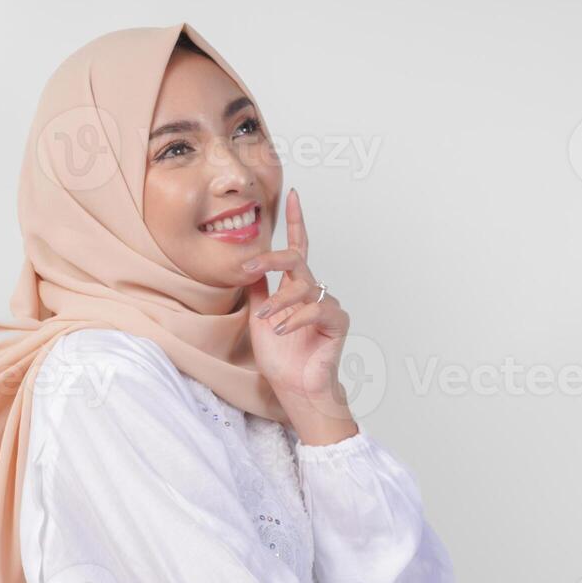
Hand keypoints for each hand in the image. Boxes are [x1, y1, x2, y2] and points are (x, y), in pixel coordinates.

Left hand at [242, 188, 358, 442]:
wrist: (293, 388)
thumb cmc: (280, 356)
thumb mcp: (259, 316)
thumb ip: (257, 288)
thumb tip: (244, 261)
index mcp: (295, 287)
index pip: (297, 247)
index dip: (295, 221)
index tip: (291, 194)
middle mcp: (312, 291)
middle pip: (297, 258)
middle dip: (272, 258)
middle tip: (249, 266)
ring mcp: (326, 305)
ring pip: (302, 287)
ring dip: (279, 304)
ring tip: (267, 322)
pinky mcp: (336, 322)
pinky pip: (316, 309)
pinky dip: (295, 319)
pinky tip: (281, 331)